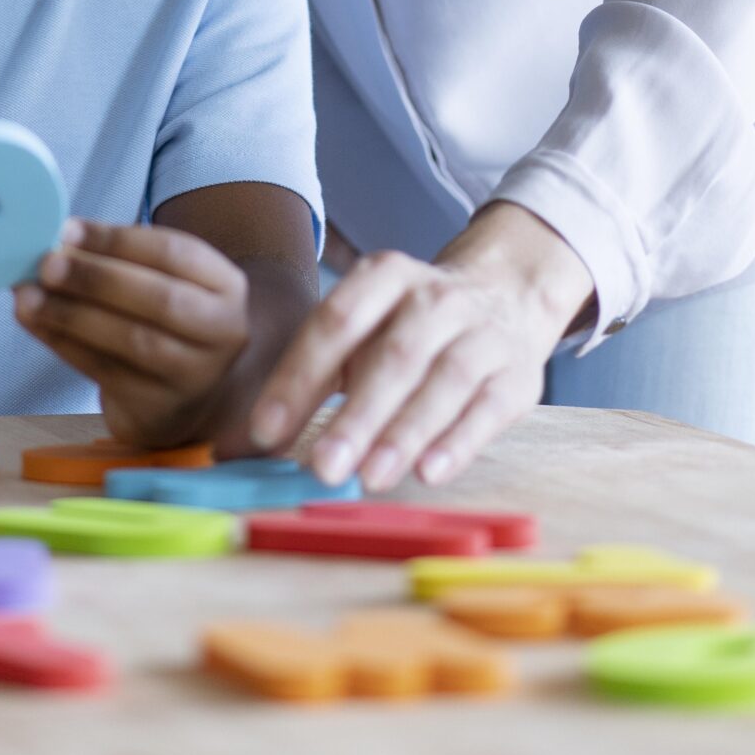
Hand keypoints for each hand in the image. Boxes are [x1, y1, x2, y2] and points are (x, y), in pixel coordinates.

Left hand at [13, 218, 250, 448]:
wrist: (188, 395)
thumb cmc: (165, 322)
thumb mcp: (160, 281)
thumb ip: (118, 260)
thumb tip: (54, 241)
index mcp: (226, 286)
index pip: (174, 252)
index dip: (118, 240)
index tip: (68, 229)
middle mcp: (223, 333)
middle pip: (159, 300)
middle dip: (96, 279)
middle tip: (46, 263)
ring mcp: (195, 377)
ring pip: (132, 341)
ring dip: (72, 315)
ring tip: (28, 296)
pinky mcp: (160, 410)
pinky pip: (105, 372)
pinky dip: (64, 344)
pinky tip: (36, 323)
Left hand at [247, 203, 592, 489]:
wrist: (507, 294)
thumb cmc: (410, 326)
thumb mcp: (360, 333)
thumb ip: (305, 382)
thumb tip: (237, 447)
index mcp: (384, 277)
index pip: (335, 321)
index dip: (298, 376)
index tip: (265, 432)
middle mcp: (434, 298)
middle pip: (393, 356)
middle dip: (357, 415)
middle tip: (321, 467)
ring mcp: (481, 334)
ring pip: (444, 381)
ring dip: (404, 432)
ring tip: (369, 478)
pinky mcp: (517, 375)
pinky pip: (487, 409)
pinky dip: (458, 442)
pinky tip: (428, 472)